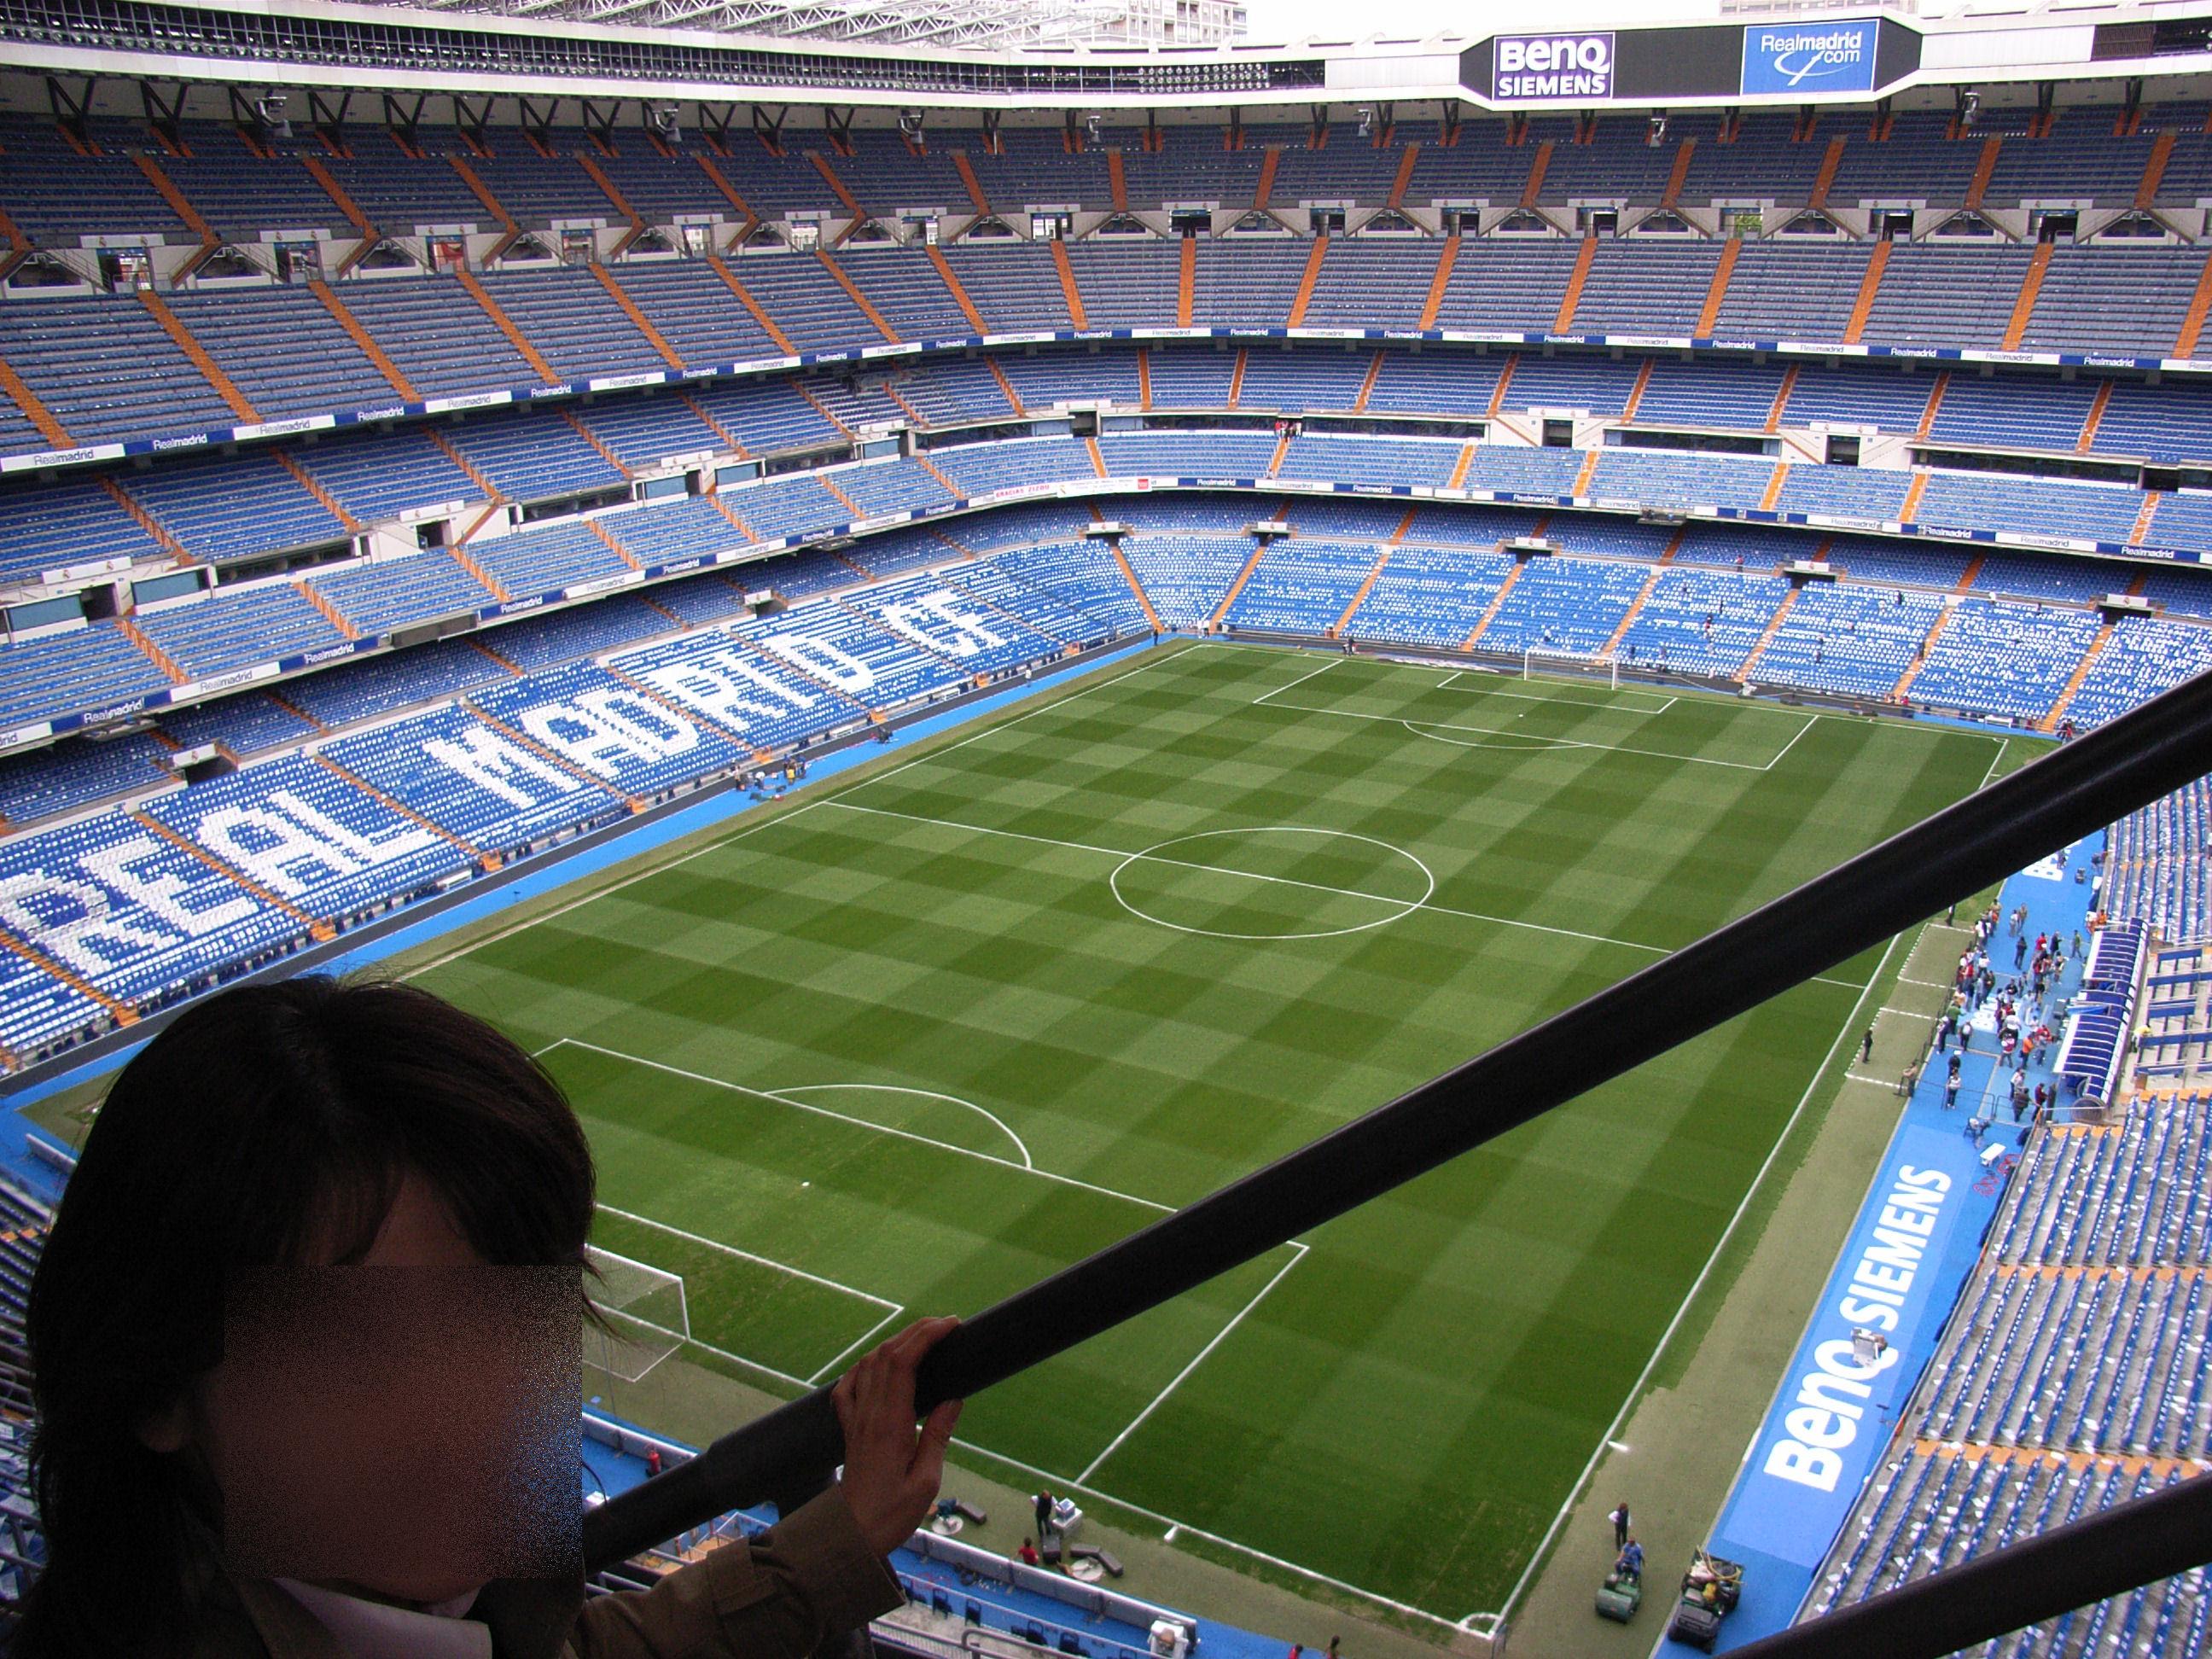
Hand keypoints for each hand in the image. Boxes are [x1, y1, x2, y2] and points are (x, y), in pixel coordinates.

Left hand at [831, 1315, 963, 1554]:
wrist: (850, 1535)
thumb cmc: (891, 1514)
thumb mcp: (926, 1481)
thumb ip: (938, 1436)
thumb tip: (954, 1398)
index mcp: (890, 1423)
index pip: (903, 1363)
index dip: (926, 1336)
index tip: (951, 1326)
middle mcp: (869, 1413)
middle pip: (886, 1354)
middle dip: (916, 1331)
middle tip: (945, 1325)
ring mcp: (855, 1419)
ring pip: (869, 1364)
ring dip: (894, 1343)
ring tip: (922, 1338)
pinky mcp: (849, 1429)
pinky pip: (849, 1386)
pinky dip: (865, 1366)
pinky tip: (877, 1365)